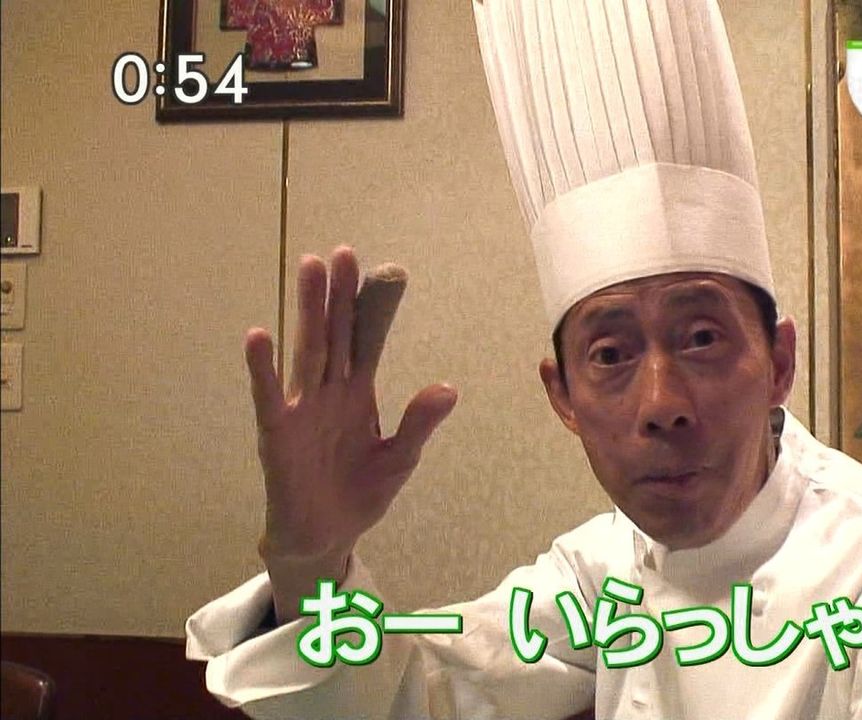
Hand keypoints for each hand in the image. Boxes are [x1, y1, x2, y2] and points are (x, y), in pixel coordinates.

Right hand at [244, 247, 455, 618]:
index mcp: (358, 394)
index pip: (368, 341)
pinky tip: (259, 335)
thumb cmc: (359, 493)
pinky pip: (269, 396)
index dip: (375, 308)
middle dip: (340, 294)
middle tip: (344, 251)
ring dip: (309, 311)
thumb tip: (448, 388)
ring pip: (308, 350)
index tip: (388, 270)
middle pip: (336, 334)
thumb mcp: (400, 457)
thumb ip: (418, 422)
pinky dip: (263, 368)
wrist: (326, 537)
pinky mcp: (278, 433)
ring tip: (310, 269)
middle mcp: (329, 392)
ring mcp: (301, 409)